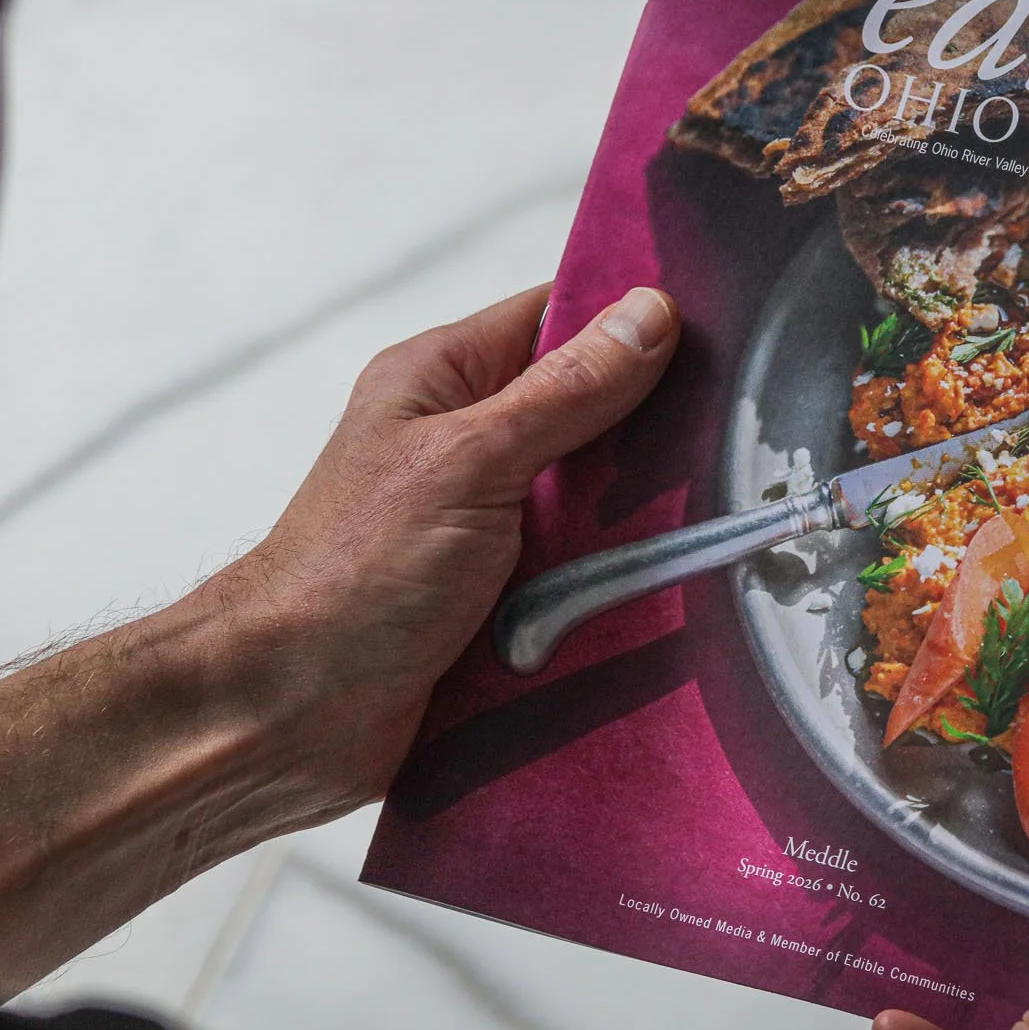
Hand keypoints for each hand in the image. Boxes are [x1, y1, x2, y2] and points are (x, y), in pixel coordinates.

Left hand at [192, 281, 677, 821]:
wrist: (287, 715)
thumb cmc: (351, 573)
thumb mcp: (469, 462)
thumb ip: (564, 393)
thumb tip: (649, 314)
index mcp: (441, 382)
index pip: (555, 319)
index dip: (633, 321)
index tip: (724, 331)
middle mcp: (464, 445)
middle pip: (590, 416)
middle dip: (653, 435)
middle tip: (740, 441)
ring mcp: (485, 527)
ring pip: (595, 505)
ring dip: (641, 523)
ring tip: (722, 522)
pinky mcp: (502, 604)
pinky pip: (582, 580)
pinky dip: (618, 589)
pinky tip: (678, 593)